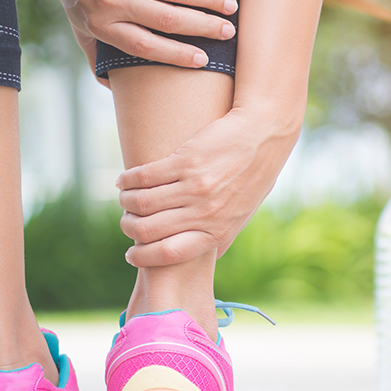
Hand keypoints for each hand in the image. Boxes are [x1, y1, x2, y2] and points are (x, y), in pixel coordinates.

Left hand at [49, 0, 237, 84]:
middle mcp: (112, 0)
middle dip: (202, 26)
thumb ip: (99, 59)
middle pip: (166, 18)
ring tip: (230, 6)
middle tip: (228, 32)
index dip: (176, 55)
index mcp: (102, 25)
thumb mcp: (80, 31)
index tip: (204, 60)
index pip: (144, 45)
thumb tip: (118, 92)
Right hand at [116, 107, 301, 265]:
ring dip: (126, 202)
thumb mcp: (244, 213)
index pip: (169, 254)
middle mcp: (206, 213)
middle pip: (148, 231)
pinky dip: (128, 180)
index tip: (131, 255)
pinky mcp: (187, 161)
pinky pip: (145, 177)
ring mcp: (196, 188)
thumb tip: (210, 258)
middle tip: (127, 220)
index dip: (143, 258)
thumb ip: (225, 234)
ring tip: (125, 197)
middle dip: (129, 228)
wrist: (266, 133)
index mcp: (218, 231)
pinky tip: (125, 179)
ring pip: (142, 204)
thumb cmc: (255, 173)